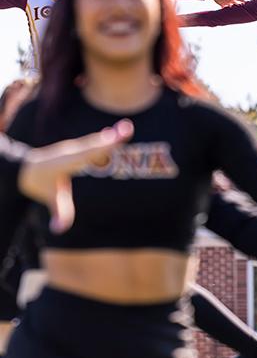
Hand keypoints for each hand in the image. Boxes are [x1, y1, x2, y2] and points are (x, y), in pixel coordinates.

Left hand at [18, 119, 133, 233]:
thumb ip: (59, 212)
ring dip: (113, 135)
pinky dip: (109, 137)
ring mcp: (77, 147)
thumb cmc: (40, 184)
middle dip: (110, 138)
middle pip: (94, 144)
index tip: (112, 141)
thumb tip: (58, 229)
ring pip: (96, 141)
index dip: (99, 148)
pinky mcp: (81, 148)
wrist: (28, 169)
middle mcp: (72, 151)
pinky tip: (121, 132)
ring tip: (128, 128)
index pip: (85, 155)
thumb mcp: (50, 198)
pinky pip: (97, 142)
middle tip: (128, 128)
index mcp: (64, 162)